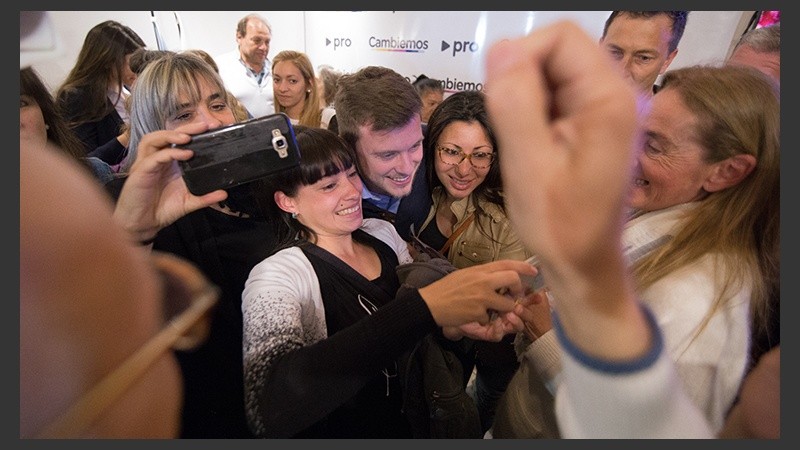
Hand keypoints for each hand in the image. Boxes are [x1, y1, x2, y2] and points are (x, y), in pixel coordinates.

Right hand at [113, 128, 226, 241]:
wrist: (143, 225)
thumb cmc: (161, 210)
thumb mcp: (188, 202)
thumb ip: (205, 197)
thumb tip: (224, 193)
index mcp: (168, 163)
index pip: (179, 140)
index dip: (193, 132)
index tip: (212, 128)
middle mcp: (157, 159)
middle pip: (167, 134)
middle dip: (186, 127)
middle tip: (204, 125)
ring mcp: (147, 164)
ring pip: (153, 139)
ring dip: (170, 134)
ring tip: (188, 137)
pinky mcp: (140, 172)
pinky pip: (154, 158)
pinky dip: (169, 153)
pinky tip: (184, 154)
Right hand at [418, 259, 534, 326]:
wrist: (430, 303)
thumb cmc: (446, 288)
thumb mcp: (465, 274)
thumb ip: (482, 275)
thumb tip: (497, 276)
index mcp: (480, 270)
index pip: (506, 263)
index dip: (523, 266)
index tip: (534, 270)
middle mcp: (483, 281)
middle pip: (513, 279)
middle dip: (518, 289)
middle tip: (514, 296)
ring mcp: (482, 297)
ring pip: (507, 304)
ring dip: (504, 310)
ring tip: (492, 310)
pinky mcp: (478, 312)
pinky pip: (490, 319)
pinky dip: (484, 320)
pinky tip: (473, 316)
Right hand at [483, 21, 647, 359]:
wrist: (585, 263)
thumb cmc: (561, 227)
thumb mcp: (528, 166)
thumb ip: (515, 104)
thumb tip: (501, 49)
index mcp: (609, 101)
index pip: (559, 39)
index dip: (520, 59)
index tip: (502, 102)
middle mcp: (616, 95)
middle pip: (557, 50)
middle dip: (523, 80)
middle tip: (515, 131)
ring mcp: (607, 108)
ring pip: (552, 71)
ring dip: (527, 98)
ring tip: (527, 144)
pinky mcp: (594, 121)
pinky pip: (555, 93)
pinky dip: (534, 111)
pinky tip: (534, 147)